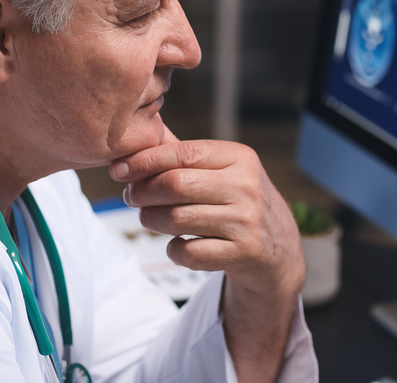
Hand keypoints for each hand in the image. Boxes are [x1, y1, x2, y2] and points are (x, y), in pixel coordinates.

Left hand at [109, 127, 303, 381]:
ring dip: (151, 220)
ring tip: (148, 218)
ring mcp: (247, 221)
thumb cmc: (237, 201)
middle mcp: (246, 186)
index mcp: (239, 157)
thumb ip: (183, 155)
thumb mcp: (223, 170)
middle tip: (131, 197)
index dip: (144, 161)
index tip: (119, 170)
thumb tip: (134, 143)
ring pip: (177, 219)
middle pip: (175, 184)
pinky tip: (177, 243)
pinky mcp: (243, 254)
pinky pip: (188, 253)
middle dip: (143, 192)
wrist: (277, 249)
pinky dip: (173, 249)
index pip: (183, 153)